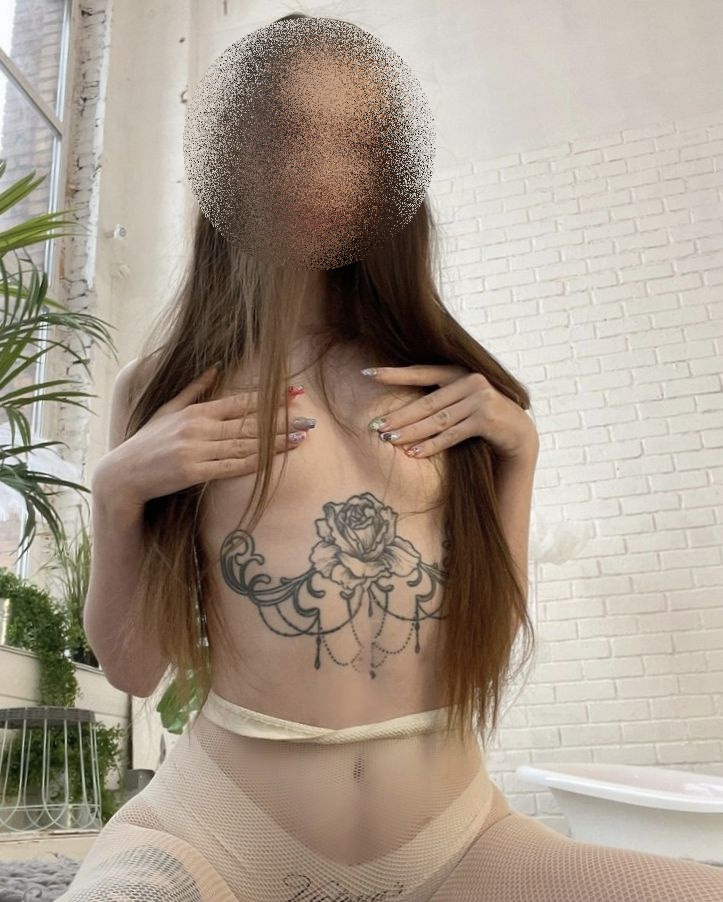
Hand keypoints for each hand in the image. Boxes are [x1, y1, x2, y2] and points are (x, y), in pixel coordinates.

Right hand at [93, 366, 311, 506]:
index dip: (269, 398)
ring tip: (302, 436)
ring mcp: (197, 449)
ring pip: (246, 444)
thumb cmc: (146, 442)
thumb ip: (194, 389)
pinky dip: (257, 462)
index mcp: (196, 411)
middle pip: (249, 423)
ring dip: (277, 441)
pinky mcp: (194, 471)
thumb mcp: (167, 409)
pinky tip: (277, 459)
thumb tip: (216, 365)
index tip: (294, 394)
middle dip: (282, 420)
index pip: (241, 402)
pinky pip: (233, 466)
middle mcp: (199, 427)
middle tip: (311, 418)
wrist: (124, 474)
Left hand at [362, 364, 537, 459]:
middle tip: (375, 426)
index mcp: (458, 371)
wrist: (517, 432)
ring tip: (389, 440)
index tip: (367, 374)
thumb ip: (439, 398)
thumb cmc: (481, 417)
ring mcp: (480, 399)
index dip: (393, 374)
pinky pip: (452, 434)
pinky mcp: (486, 419)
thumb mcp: (460, 402)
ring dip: (411, 432)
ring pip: (437, 419)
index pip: (420, 372)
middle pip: (426, 402)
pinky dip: (431, 445)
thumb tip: (399, 411)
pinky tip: (413, 452)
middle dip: (399, 416)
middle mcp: (470, 381)